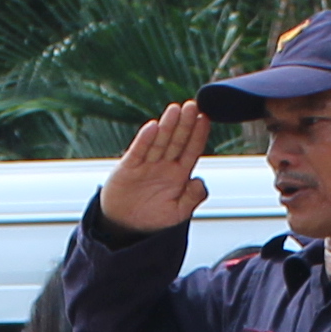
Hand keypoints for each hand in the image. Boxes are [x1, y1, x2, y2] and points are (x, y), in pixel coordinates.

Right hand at [97, 100, 217, 237]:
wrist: (124, 225)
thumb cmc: (152, 217)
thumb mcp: (177, 213)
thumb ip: (192, 198)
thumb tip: (199, 181)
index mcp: (179, 174)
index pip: (191, 150)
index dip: (198, 135)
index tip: (205, 118)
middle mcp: (164, 165)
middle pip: (177, 140)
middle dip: (185, 123)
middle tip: (193, 106)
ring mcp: (146, 164)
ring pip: (159, 142)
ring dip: (167, 126)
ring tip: (175, 110)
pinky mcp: (129, 167)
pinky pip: (138, 152)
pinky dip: (145, 140)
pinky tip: (152, 127)